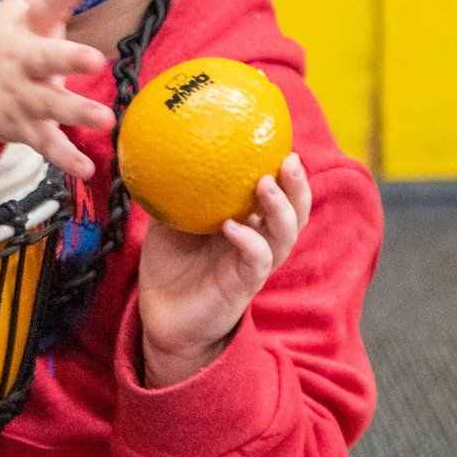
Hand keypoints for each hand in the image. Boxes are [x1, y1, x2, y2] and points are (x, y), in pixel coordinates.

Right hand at [0, 0, 112, 180]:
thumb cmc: (3, 40)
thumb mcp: (19, 7)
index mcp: (26, 27)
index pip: (47, 2)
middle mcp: (24, 62)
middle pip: (47, 59)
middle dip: (70, 60)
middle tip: (97, 60)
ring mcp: (23, 97)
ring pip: (51, 106)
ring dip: (77, 113)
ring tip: (107, 120)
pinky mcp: (24, 128)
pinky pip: (46, 146)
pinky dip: (65, 159)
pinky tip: (88, 170)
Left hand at [136, 154, 311, 387]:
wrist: (162, 316)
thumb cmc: (169, 266)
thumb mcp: (168, 221)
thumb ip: (172, 192)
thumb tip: (158, 149)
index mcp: (248, 222)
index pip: (279, 192)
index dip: (287, 171)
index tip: (282, 140)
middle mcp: (258, 240)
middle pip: (295, 211)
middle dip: (298, 186)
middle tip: (289, 159)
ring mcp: (254, 264)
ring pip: (284, 235)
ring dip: (279, 208)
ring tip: (266, 185)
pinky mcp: (245, 285)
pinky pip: (256, 260)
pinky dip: (249, 241)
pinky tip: (232, 226)